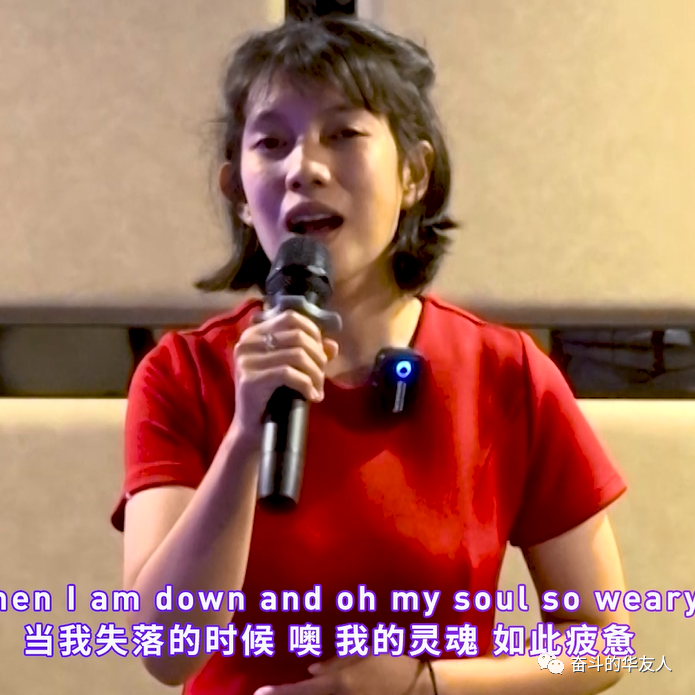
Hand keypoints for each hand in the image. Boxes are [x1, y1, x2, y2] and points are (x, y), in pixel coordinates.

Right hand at [231, 310, 338, 437]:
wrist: (253, 428)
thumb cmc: (274, 396)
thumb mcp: (294, 369)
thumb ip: (311, 353)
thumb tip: (333, 345)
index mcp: (255, 333)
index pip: (291, 318)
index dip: (313, 333)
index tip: (322, 354)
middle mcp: (247, 342)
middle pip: (297, 336)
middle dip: (318, 357)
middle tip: (322, 376)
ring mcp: (246, 360)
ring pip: (296, 355)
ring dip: (315, 373)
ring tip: (318, 388)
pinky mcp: (250, 380)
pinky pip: (288, 374)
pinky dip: (306, 385)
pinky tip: (312, 397)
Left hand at [253, 654, 425, 694]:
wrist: (420, 689)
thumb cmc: (392, 664)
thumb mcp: (364, 654)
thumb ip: (336, 662)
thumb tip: (311, 670)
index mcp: (339, 683)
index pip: (300, 691)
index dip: (278, 693)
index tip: (258, 693)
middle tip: (266, 694)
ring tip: (286, 691)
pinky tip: (316, 690)